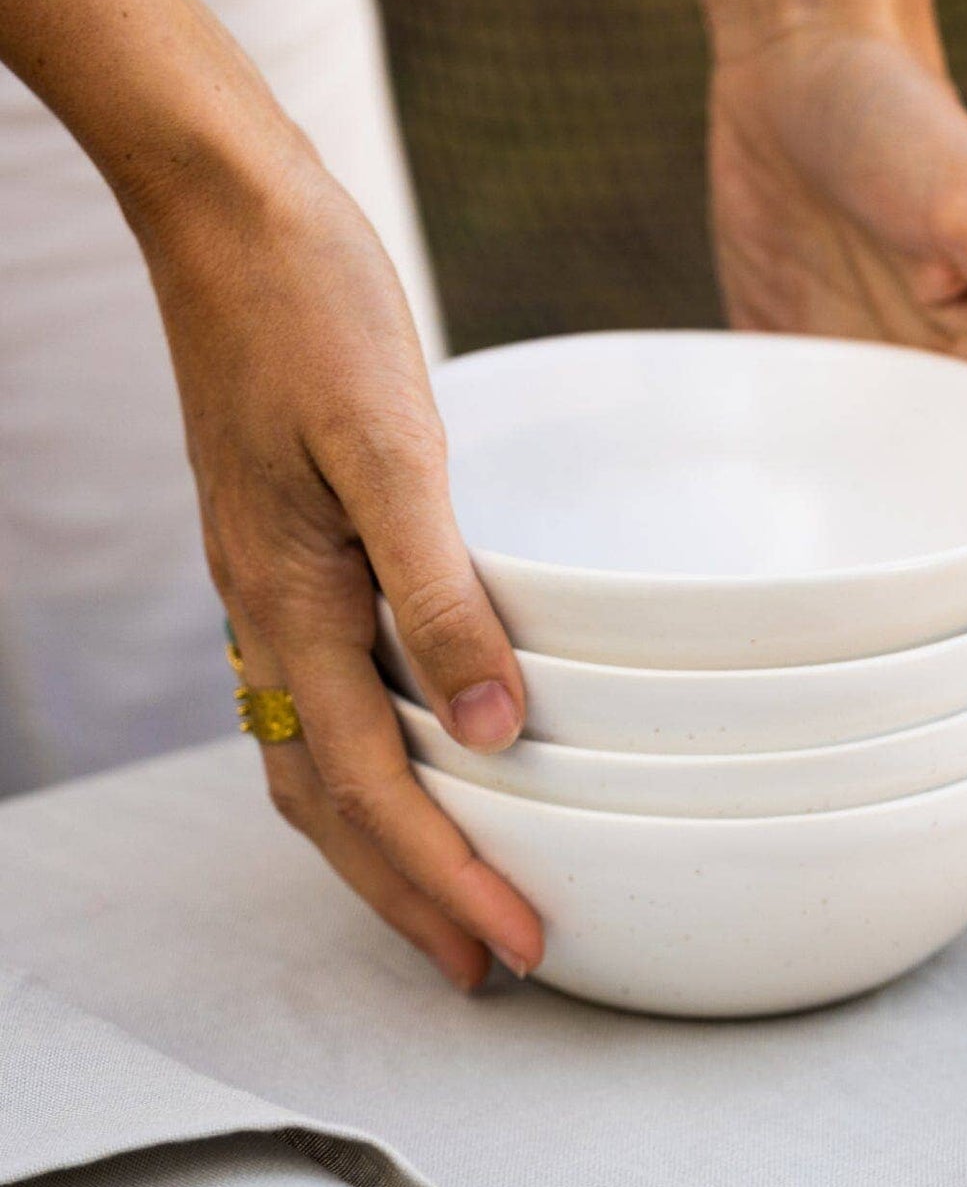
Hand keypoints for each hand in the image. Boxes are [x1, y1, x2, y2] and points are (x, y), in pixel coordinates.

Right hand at [145, 149, 543, 987]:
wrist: (231, 219)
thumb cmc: (312, 312)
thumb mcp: (390, 446)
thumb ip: (437, 593)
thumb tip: (492, 729)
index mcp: (292, 602)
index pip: (371, 788)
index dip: (443, 880)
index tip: (516, 946)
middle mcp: (269, 617)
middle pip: (330, 804)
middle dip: (407, 897)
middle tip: (484, 967)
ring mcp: (269, 592)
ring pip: (313, 763)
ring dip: (381, 846)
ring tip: (449, 900)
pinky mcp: (287, 558)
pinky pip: (316, 699)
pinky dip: (363, 766)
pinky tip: (412, 765)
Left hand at [705, 24, 966, 821]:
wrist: (792, 80)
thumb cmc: (897, 122)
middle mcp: (961, 425)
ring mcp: (885, 435)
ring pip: (927, 574)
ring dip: (946, 666)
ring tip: (946, 761)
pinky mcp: (812, 424)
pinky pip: (838, 530)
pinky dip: (850, 602)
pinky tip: (831, 661)